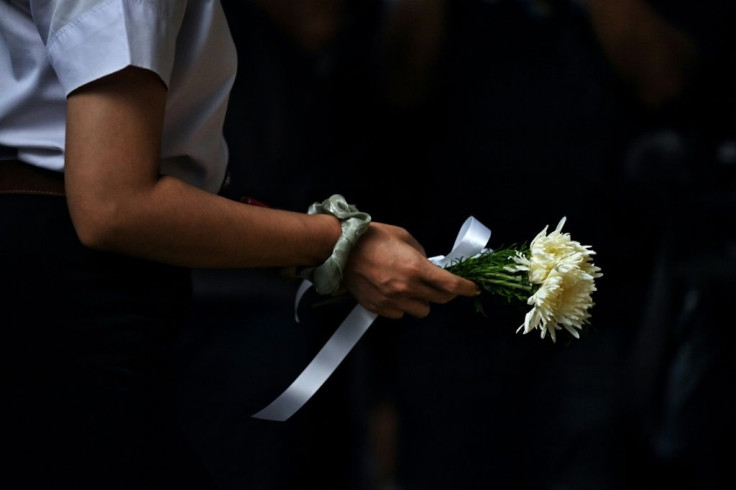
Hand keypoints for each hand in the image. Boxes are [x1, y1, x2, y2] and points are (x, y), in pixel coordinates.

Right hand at [342, 222, 479, 318]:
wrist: (340, 250)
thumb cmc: (370, 238)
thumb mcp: (404, 237)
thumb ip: (420, 254)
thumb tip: (428, 265)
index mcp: (416, 268)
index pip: (451, 285)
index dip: (466, 288)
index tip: (472, 288)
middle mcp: (407, 288)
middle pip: (440, 300)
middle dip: (445, 292)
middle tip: (440, 283)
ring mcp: (392, 301)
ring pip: (421, 311)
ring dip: (422, 301)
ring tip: (412, 288)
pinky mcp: (379, 308)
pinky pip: (400, 314)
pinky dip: (402, 306)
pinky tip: (394, 292)